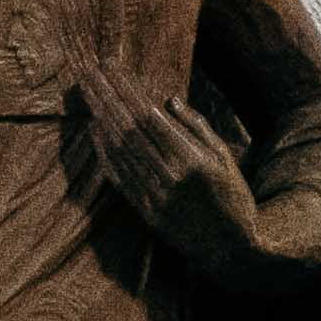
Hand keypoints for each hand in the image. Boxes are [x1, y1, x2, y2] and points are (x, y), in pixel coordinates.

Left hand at [70, 68, 320, 281]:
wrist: (228, 251)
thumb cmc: (233, 200)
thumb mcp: (225, 159)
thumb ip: (198, 128)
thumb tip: (168, 99)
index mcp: (193, 160)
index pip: (151, 118)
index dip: (129, 91)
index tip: (113, 68)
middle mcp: (170, 176)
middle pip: (130, 128)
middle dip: (108, 96)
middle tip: (90, 72)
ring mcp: (154, 194)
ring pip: (120, 149)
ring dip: (101, 117)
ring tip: (87, 91)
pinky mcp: (143, 210)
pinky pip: (118, 176)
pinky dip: (103, 150)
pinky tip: (93, 129)